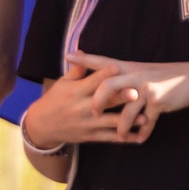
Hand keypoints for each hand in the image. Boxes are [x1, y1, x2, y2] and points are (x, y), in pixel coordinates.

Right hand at [20, 59, 141, 150]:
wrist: (42, 126)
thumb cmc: (55, 100)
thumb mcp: (63, 83)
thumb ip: (76, 70)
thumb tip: (82, 51)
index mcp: (75, 91)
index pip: (92, 81)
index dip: (105, 74)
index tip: (119, 67)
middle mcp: (82, 107)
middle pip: (104, 101)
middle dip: (121, 97)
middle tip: (137, 92)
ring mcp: (87, 123)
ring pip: (110, 121)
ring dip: (129, 120)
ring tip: (146, 117)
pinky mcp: (89, 136)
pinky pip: (109, 138)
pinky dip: (124, 138)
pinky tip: (140, 137)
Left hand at [71, 54, 188, 141]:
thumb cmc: (166, 76)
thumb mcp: (144, 70)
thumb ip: (125, 74)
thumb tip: (108, 78)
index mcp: (129, 68)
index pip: (103, 62)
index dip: (85, 59)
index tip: (67, 56)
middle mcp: (135, 76)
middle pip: (108, 85)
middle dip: (98, 101)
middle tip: (94, 113)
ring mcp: (147, 89)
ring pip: (126, 110)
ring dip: (122, 126)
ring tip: (120, 135)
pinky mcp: (158, 102)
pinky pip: (146, 121)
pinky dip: (143, 132)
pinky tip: (140, 139)